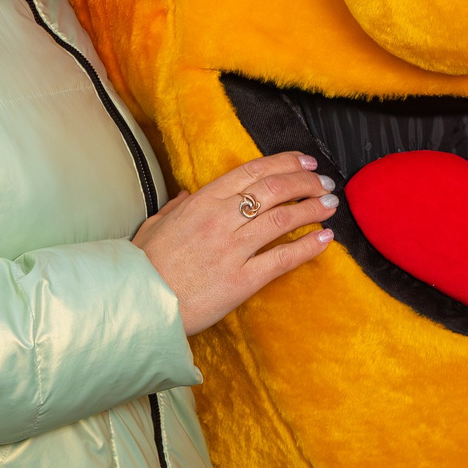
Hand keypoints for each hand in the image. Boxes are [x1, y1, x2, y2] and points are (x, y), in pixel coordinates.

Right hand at [133, 151, 337, 333]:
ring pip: (284, 219)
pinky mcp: (242, 279)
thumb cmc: (142, 266)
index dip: (285, 163)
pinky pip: (282, 259)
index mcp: (202, 201)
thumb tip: (187, 195)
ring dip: (312, 208)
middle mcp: (221, 219)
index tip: (305, 163)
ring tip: (330, 205)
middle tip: (325, 183)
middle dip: (306, 183)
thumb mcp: (155, 225)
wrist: (137, 305)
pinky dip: (308, 246)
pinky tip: (325, 239)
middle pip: (275, 189)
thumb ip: (176, 207)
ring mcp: (233, 249)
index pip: (253, 171)